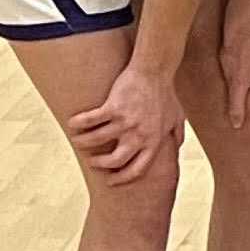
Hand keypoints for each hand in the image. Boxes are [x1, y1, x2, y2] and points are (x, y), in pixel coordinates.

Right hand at [65, 64, 184, 182]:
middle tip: (92, 161)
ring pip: (96, 141)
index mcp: (155, 141)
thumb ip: (177, 134)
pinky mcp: (114, 107)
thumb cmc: (165, 94)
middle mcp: (140, 135)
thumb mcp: (177, 117)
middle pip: (115, 161)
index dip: (122, 178)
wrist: (155, 70)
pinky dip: (78, 123)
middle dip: (100, 164)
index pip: (138, 169)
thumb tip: (177, 148)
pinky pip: (89, 121)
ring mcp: (127, 122)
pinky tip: (71, 123)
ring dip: (83, 143)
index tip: (110, 180)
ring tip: (78, 140)